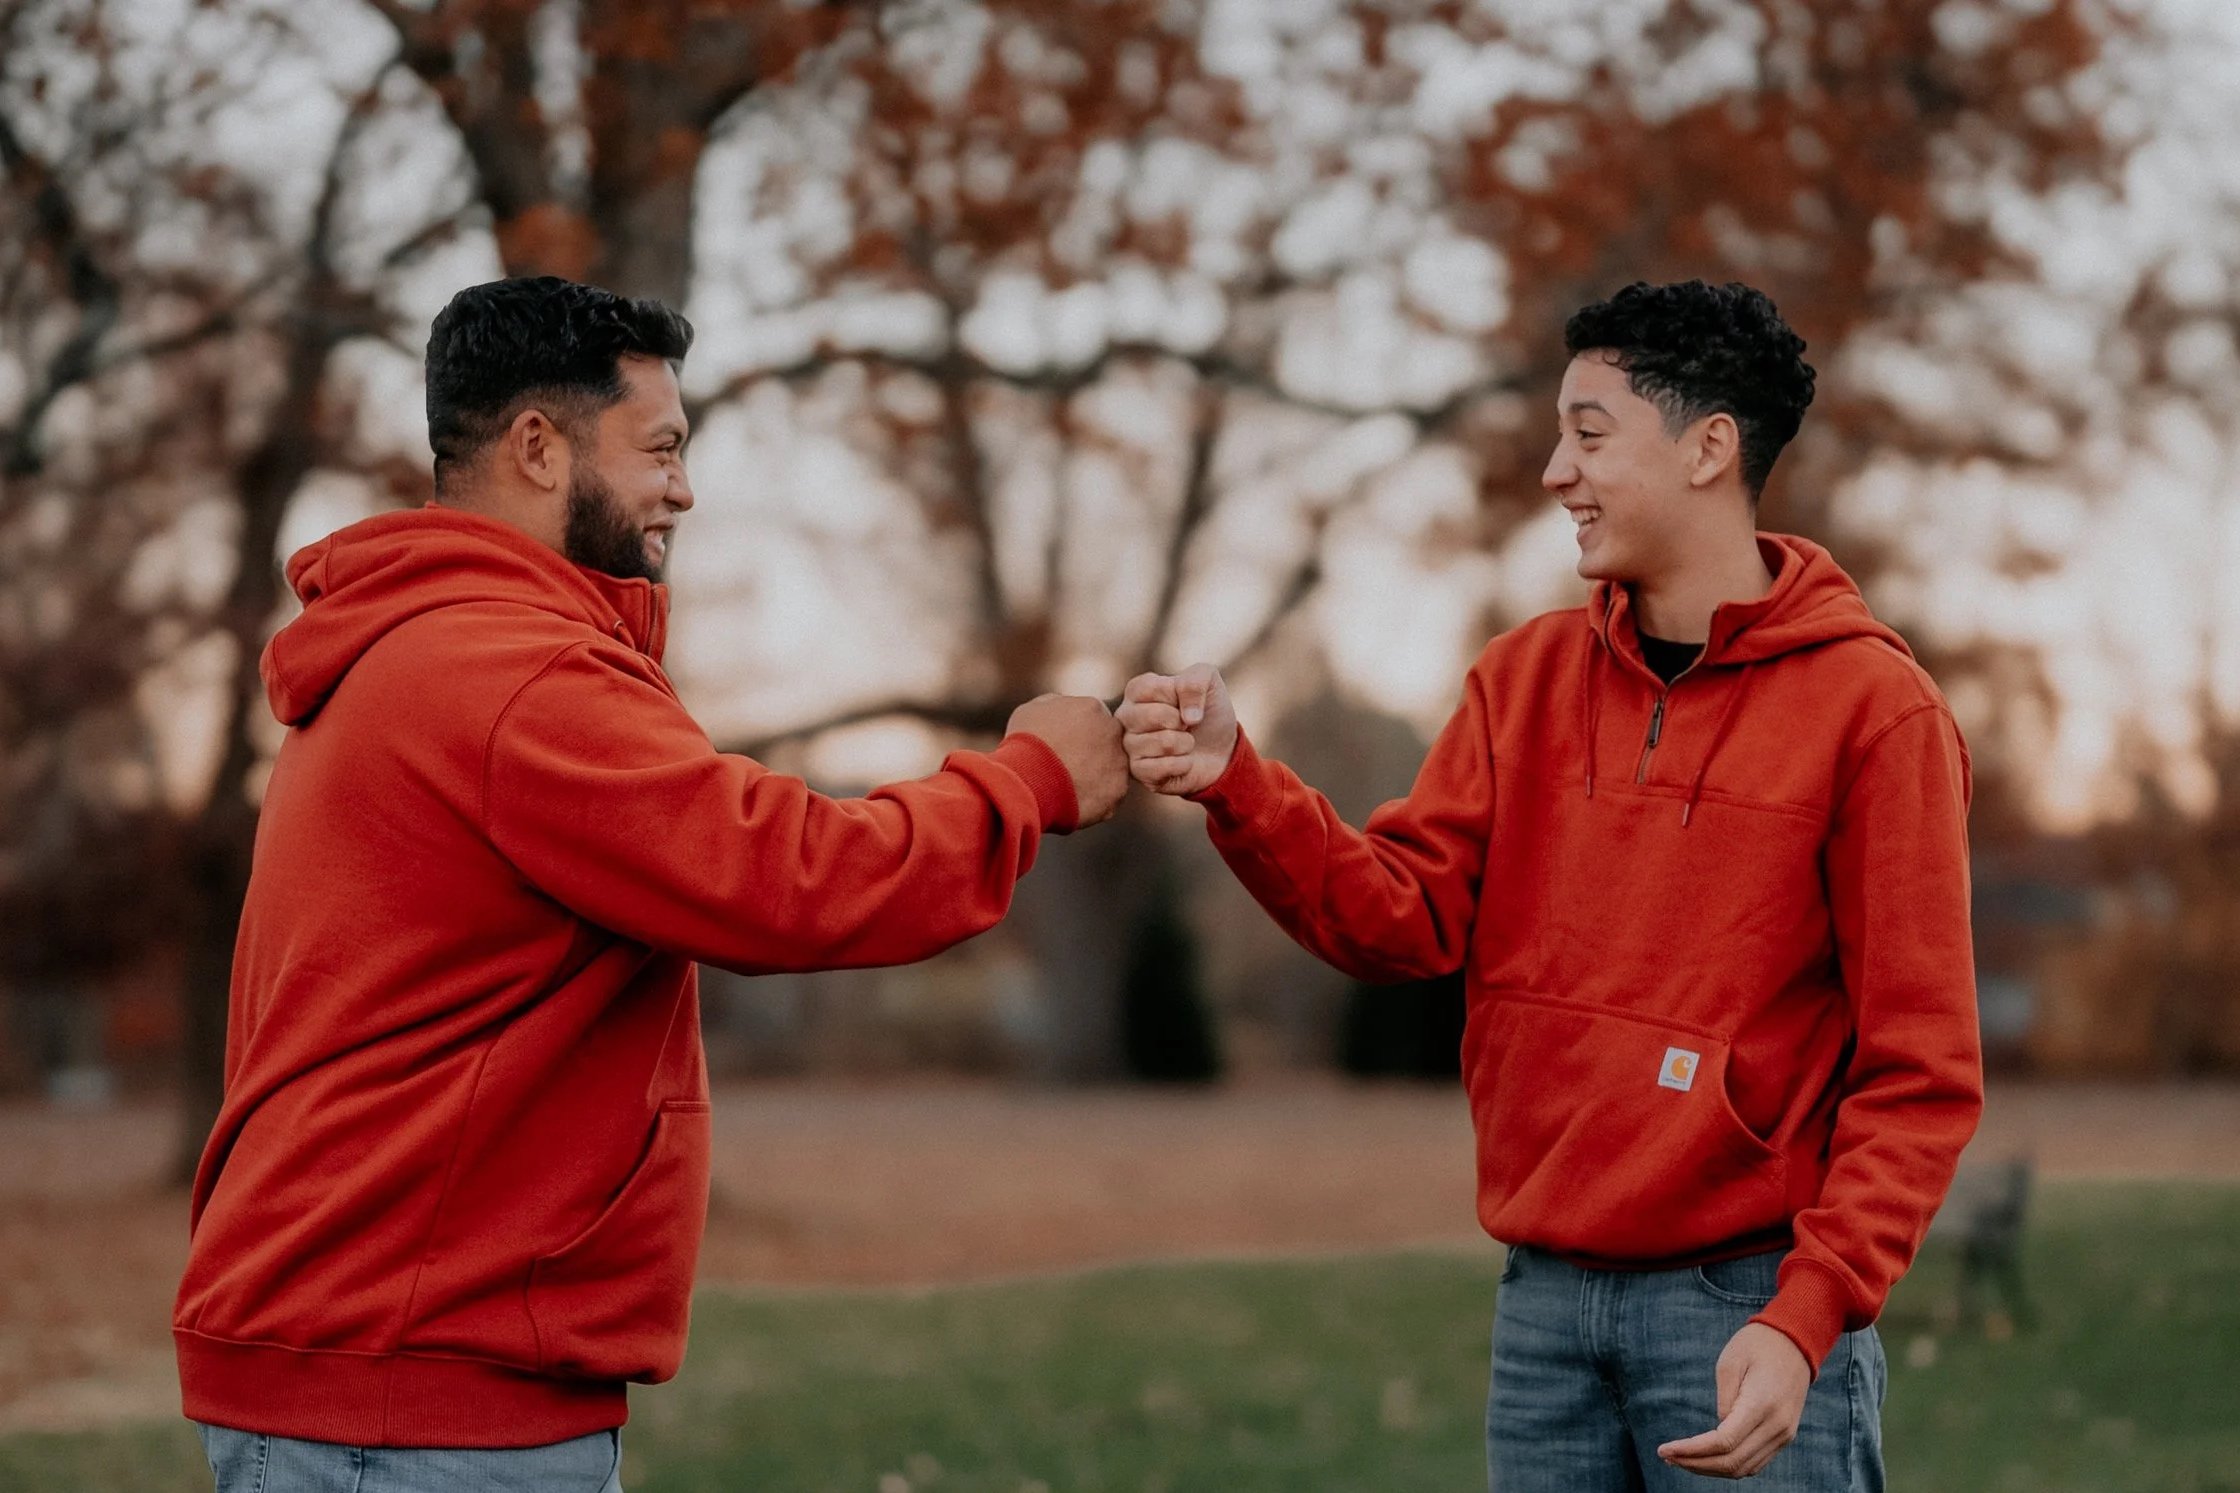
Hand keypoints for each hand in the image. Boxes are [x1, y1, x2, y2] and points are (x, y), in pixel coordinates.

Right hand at [1006, 693, 1127, 828]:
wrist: (1028, 781)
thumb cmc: (1025, 745)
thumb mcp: (1032, 710)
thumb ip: (1057, 705)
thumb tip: (1064, 707)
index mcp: (1094, 708)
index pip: (1094, 718)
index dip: (1078, 733)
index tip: (1065, 745)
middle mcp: (1114, 732)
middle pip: (1108, 742)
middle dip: (1092, 752)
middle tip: (1069, 766)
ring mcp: (1119, 763)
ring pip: (1111, 769)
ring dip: (1095, 776)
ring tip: (1069, 785)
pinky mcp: (1118, 791)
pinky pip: (1109, 795)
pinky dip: (1094, 799)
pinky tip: (1074, 800)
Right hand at [1117, 663, 1237, 796]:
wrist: (1221, 750)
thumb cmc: (1207, 712)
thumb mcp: (1209, 681)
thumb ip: (1195, 682)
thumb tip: (1187, 717)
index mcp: (1137, 690)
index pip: (1152, 688)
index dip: (1178, 696)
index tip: (1184, 702)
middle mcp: (1126, 716)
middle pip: (1154, 715)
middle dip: (1182, 722)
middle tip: (1186, 726)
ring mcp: (1129, 746)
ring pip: (1163, 742)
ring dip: (1186, 744)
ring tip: (1184, 743)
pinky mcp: (1138, 772)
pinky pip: (1163, 767)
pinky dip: (1184, 764)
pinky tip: (1182, 762)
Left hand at [1657, 1323, 1810, 1478]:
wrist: (1795, 1340)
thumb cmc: (1756, 1345)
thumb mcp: (1729, 1362)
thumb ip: (1723, 1400)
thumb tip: (1718, 1430)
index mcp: (1761, 1404)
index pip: (1723, 1442)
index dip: (1691, 1451)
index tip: (1664, 1450)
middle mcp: (1777, 1426)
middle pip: (1732, 1462)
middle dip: (1695, 1464)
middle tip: (1666, 1456)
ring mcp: (1784, 1434)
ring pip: (1744, 1468)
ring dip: (1710, 1469)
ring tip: (1680, 1459)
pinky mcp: (1784, 1436)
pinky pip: (1755, 1462)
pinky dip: (1729, 1466)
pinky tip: (1706, 1458)